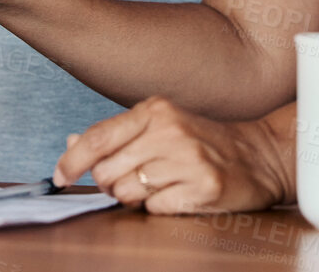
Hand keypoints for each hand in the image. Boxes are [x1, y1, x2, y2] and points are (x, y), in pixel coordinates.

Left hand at [53, 98, 295, 214]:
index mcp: (154, 110)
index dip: (72, 161)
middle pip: (108, 171)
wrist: (259, 156)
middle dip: (110, 184)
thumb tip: (71, 144)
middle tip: (129, 182)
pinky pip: (156, 208)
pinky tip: (178, 194)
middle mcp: (170, 130)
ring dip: (135, 198)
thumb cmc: (203, 142)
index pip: (98, 137)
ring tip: (159, 186)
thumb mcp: (160, 127)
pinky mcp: (205, 186)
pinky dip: (160, 207)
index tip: (60, 176)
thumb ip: (116, 135)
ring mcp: (189, 158)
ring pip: (129, 192)